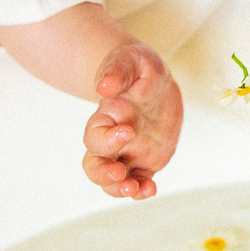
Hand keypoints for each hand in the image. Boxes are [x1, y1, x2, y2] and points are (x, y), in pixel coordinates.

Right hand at [83, 42, 181, 197]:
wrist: (155, 81)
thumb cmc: (137, 67)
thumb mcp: (131, 60)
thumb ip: (117, 71)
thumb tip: (103, 87)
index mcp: (105, 116)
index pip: (95, 135)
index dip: (107, 139)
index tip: (128, 131)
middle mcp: (112, 139)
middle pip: (95, 164)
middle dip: (103, 173)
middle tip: (119, 173)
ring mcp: (129, 152)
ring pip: (113, 180)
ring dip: (119, 188)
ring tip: (133, 189)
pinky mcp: (146, 161)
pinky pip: (139, 181)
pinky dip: (141, 190)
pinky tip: (149, 189)